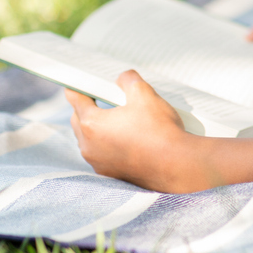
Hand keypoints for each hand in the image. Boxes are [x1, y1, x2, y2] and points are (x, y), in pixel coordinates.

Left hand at [66, 70, 211, 192]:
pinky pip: (101, 154)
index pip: (75, 100)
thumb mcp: (145, 94)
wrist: (176, 165)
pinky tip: (125, 138)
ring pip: (89, 140)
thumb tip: (123, 78)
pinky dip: (107, 144)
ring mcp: (99, 163)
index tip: (76, 83)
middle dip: (86, 108)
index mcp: (92, 124)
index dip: (77, 88)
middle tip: (99, 97)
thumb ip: (129, 80)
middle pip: (78, 121)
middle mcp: (89, 146)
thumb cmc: (159, 130)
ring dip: (97, 128)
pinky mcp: (111, 174)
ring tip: (116, 118)